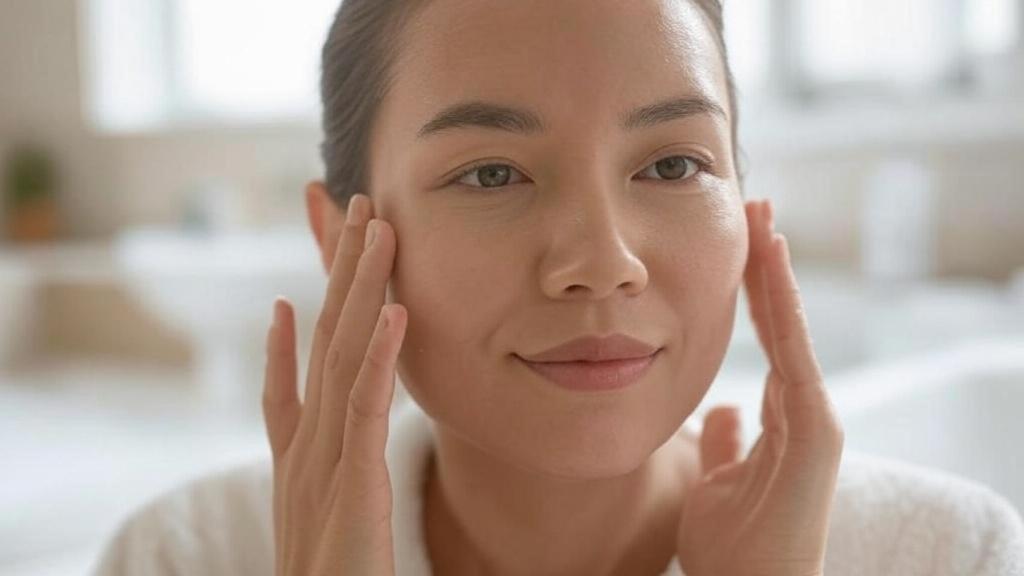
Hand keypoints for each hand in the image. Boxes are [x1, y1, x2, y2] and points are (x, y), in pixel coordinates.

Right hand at [262, 194, 406, 575]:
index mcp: (298, 456)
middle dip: (339, 270)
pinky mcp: (351, 484)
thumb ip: (329, 480)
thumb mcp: (322, 522)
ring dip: (359, 288)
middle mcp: (303, 447)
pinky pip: (363, 408)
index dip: (300, 320)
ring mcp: (321, 461)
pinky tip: (395, 311)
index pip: (299, 371)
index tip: (302, 279)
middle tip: (357, 207)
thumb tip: (334, 453)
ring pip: (339, 355)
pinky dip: (376, 357)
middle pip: (321, 339)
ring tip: (376, 227)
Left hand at [676, 199, 844, 575]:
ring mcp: (813, 418)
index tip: (741, 241)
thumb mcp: (715, 484)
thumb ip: (725, 441)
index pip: (766, 337)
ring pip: (790, 327)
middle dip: (767, 265)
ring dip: (775, 270)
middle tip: (755, 206)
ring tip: (761, 216)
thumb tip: (724, 408)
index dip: (754, 289)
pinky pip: (793, 351)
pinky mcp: (816, 429)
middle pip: (782, 322)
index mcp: (782, 419)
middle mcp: (802, 410)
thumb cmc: (737, 551)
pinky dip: (783, 305)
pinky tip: (770, 261)